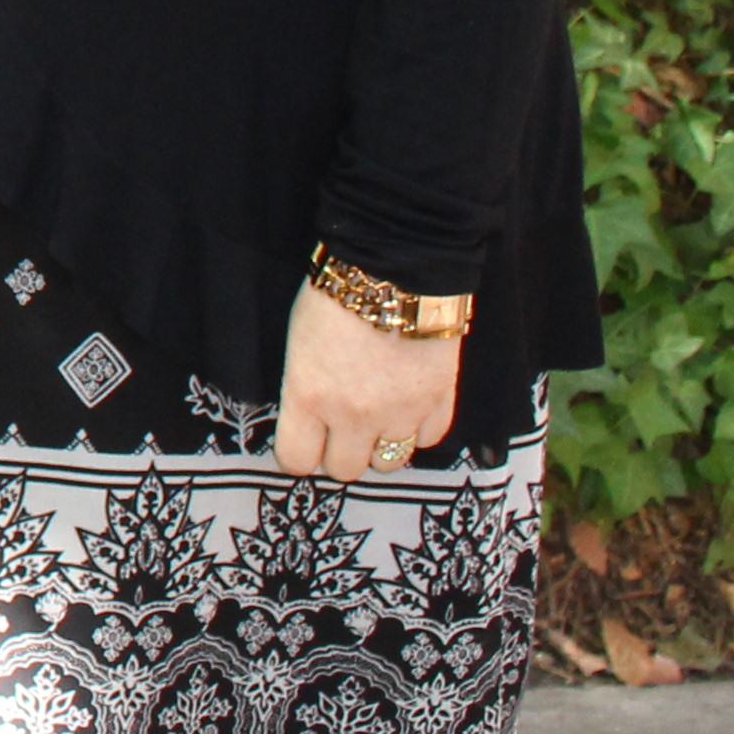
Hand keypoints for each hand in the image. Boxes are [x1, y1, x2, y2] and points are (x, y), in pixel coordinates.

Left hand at [268, 280, 461, 479]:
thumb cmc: (337, 293)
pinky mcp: (439, 401)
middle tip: (341, 426)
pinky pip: (427, 439)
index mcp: (308, 395)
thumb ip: (304, 387)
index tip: (304, 440)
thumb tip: (310, 415)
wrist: (398, 264)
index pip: (295, 460)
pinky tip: (409, 405)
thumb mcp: (299, 342)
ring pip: (388, 463)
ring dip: (380, 444)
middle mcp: (352, 414)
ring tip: (378, 416)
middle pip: (344, 469)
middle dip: (339, 451)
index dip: (298, 452)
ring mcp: (400, 412)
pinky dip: (418, 428)